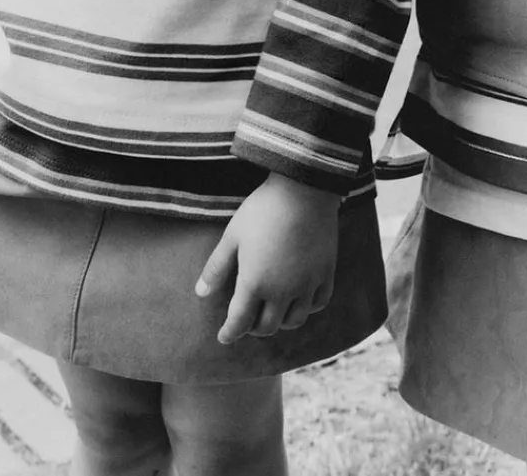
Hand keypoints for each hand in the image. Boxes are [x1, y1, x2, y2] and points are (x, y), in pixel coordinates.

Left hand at [195, 173, 340, 344]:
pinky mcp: (326, 272)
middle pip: (267, 327)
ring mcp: (307, 283)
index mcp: (254, 283)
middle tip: (246, 321)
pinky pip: (318, 303)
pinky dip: (307, 308)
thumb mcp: (233, 236)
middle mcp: (282, 291)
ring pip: (294, 321)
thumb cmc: (263, 210)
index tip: (224, 336)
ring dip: (280, 322)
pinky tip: (300, 300)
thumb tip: (200, 293)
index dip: (229, 333)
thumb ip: (217, 267)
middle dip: (253, 329)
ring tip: (273, 312)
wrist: (304, 189)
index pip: (239, 322)